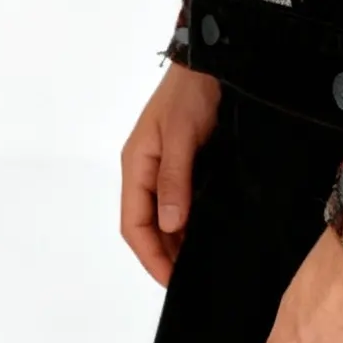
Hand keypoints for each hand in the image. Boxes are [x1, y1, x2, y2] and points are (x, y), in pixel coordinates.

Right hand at [118, 61, 220, 285]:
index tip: (172, 281)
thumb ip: (174, 180)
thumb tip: (169, 226)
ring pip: (161, 216)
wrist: (209, 61)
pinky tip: (206, 233)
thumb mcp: (181, 135)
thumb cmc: (190, 94)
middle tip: (192, 279)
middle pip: (145, 225)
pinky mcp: (182, 163)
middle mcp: (144, 169)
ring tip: (200, 263)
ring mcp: (162, 167)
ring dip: (175, 241)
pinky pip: (178, 202)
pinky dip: (188, 223)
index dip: (150, 256)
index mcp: (135, 164)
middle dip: (162, 255)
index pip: (133, 224)